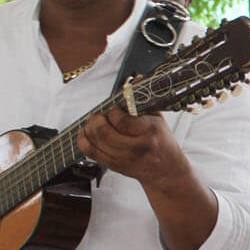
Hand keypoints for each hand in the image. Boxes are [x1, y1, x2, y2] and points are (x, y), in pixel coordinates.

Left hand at [77, 107, 191, 188]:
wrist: (166, 170)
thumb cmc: (162, 141)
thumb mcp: (158, 119)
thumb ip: (144, 100)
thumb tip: (135, 79)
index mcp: (149, 131)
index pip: (122, 121)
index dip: (112, 112)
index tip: (114, 109)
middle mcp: (136, 147)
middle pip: (104, 133)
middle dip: (96, 120)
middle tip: (98, 115)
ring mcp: (125, 159)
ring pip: (96, 142)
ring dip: (89, 129)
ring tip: (92, 122)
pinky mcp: (115, 166)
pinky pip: (92, 153)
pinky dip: (83, 141)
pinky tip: (85, 134)